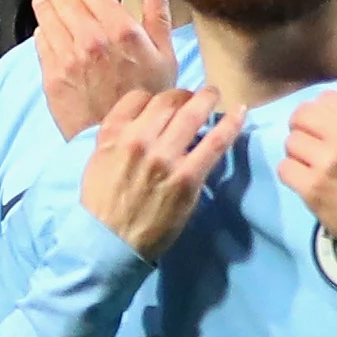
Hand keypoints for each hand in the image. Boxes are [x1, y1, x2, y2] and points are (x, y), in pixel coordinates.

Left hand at [32, 0, 180, 140]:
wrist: (125, 135)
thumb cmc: (150, 93)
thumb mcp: (164, 53)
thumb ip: (157, 15)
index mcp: (121, 30)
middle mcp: (91, 40)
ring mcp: (68, 59)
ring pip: (48, 19)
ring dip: (44, 3)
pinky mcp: (51, 77)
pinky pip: (41, 44)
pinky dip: (42, 30)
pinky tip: (44, 26)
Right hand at [80, 82, 230, 260]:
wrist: (108, 241)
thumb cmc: (101, 204)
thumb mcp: (96, 163)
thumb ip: (115, 139)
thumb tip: (140, 123)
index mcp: (112, 136)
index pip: (138, 98)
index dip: (154, 97)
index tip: (163, 104)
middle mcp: (137, 141)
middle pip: (168, 101)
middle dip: (184, 94)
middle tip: (195, 97)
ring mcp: (164, 158)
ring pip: (193, 113)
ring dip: (208, 99)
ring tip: (215, 95)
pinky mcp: (187, 176)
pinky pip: (215, 141)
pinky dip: (231, 123)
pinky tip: (240, 111)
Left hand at [278, 89, 336, 278]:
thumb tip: (332, 112)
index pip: (324, 98)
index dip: (318, 112)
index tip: (320, 125)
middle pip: (299, 117)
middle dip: (302, 130)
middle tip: (310, 145)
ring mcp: (326, 162)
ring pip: (290, 143)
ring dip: (298, 155)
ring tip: (313, 167)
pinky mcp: (311, 187)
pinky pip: (284, 169)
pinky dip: (293, 175)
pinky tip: (307, 182)